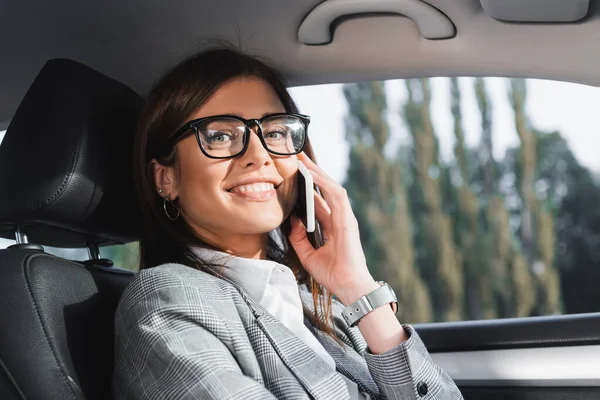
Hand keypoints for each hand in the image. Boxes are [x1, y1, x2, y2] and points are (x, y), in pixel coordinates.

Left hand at [289, 153, 378, 305]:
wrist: (348, 287)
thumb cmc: (332, 274)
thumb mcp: (307, 255)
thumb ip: (298, 238)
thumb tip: (292, 220)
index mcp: (332, 226)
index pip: (319, 201)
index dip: (309, 187)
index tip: (295, 175)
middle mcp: (339, 218)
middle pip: (325, 190)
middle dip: (313, 173)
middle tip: (298, 159)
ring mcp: (345, 217)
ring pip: (332, 187)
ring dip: (318, 172)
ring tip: (303, 160)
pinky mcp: (347, 219)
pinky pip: (336, 195)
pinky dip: (324, 182)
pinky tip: (312, 174)